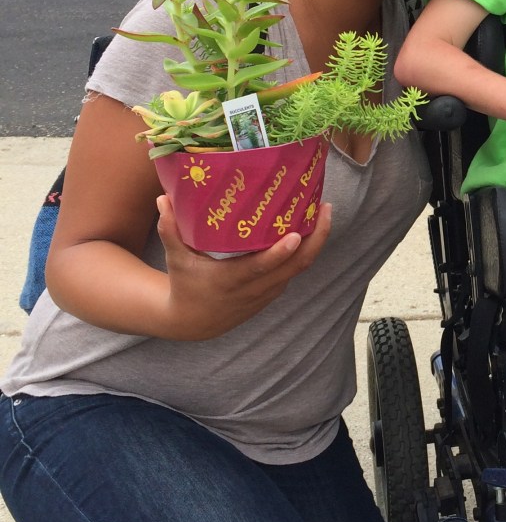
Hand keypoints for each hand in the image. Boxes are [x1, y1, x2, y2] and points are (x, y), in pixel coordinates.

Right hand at [156, 193, 333, 339]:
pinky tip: (312, 227)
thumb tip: (162, 199)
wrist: (195, 323)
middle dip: (316, 239)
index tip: (296, 234)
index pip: (260, 267)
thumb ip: (170, 231)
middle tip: (326, 208)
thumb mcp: (176, 260)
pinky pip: (295, 270)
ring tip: (324, 211)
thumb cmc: (185, 284)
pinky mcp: (274, 292)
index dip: (280, 253)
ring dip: (316, 242)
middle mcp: (255, 288)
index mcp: (231, 280)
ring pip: (299, 268)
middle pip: (294, 266)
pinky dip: (307, 251)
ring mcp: (268, 292)